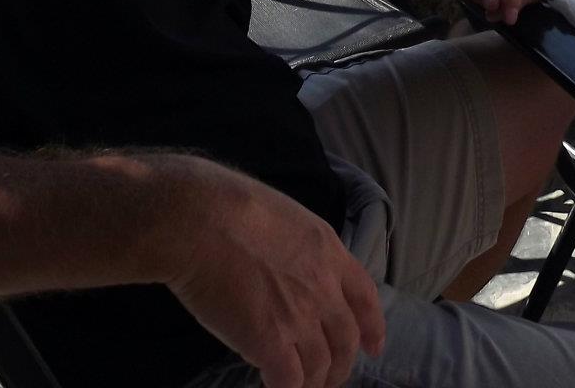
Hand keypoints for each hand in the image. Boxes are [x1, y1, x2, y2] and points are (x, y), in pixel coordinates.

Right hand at [158, 158, 385, 387]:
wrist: (199, 220)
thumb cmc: (226, 205)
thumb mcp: (283, 216)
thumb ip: (295, 248)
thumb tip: (284, 268)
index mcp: (328, 251)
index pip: (365, 297)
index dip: (373, 327)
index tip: (374, 347)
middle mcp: (322, 287)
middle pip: (346, 340)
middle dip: (341, 366)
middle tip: (329, 378)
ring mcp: (299, 316)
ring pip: (320, 367)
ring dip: (314, 384)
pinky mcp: (270, 342)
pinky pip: (289, 381)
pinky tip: (273, 387)